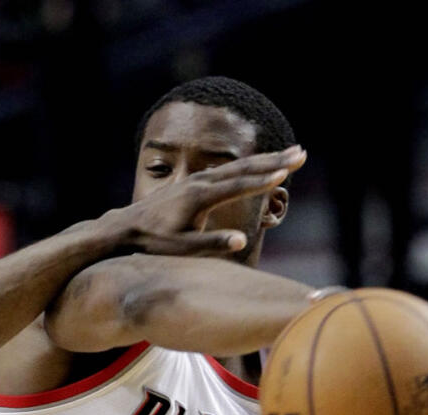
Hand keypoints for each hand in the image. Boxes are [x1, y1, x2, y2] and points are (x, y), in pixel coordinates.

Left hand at [99, 145, 306, 255]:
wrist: (125, 228)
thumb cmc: (153, 243)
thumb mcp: (181, 249)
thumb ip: (211, 244)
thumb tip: (241, 242)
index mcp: (199, 197)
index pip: (237, 185)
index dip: (263, 180)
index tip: (286, 172)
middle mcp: (200, 183)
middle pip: (244, 168)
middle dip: (275, 160)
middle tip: (302, 153)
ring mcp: (198, 180)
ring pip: (238, 166)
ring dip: (267, 159)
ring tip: (293, 152)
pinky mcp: (195, 182)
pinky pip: (229, 170)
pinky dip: (250, 165)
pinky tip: (263, 163)